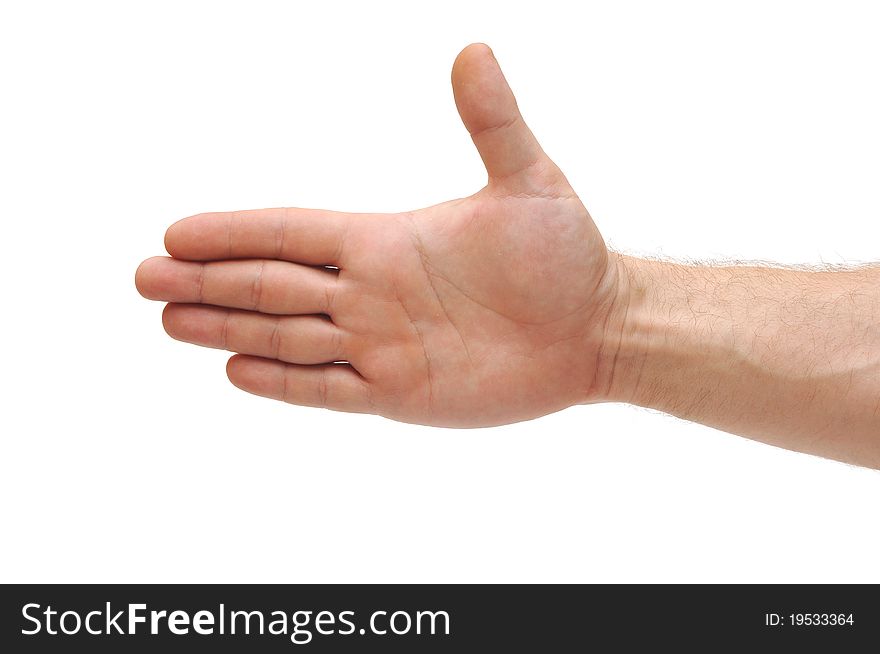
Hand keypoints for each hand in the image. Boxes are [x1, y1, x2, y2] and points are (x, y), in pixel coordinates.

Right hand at [135, 44, 622, 426]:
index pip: (290, 234)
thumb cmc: (568, 254)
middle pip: (271, 285)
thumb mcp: (529, 180)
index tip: (177, 233)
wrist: (597, 329)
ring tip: (169, 321)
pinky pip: (327, 389)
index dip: (234, 234)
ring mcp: (381, 345)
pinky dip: (281, 382)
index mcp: (387, 240)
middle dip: (207, 282)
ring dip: (226, 329)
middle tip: (144, 277)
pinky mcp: (401, 392)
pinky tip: (236, 370)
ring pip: (286, 336)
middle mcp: (372, 292)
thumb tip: (474, 48)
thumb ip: (492, 120)